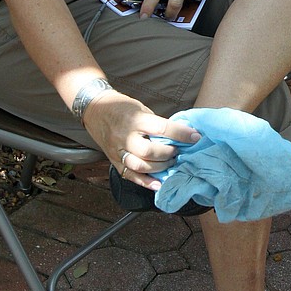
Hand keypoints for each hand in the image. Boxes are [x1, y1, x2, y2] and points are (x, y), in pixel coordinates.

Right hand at [82, 91, 198, 188]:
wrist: (94, 109)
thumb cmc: (121, 107)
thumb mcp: (140, 108)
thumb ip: (156, 123)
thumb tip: (178, 135)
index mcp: (135, 120)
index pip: (162, 128)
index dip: (181, 134)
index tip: (196, 137)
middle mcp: (125, 137)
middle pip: (150, 152)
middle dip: (168, 154)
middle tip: (177, 151)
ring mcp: (118, 151)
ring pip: (140, 166)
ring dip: (159, 168)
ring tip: (169, 162)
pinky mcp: (114, 161)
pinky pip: (130, 175)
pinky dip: (146, 182)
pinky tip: (158, 184)